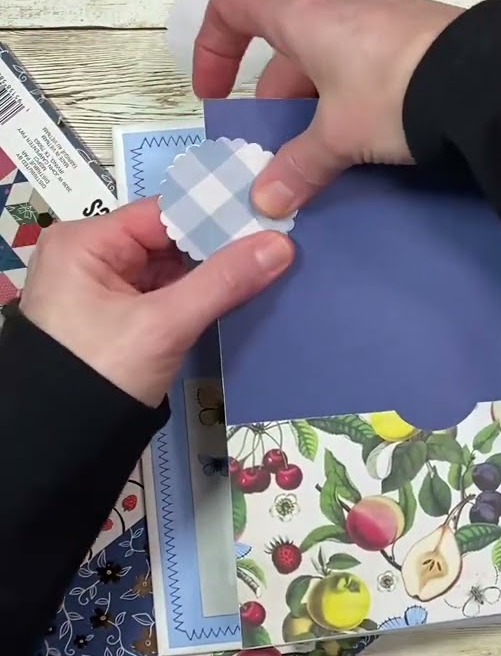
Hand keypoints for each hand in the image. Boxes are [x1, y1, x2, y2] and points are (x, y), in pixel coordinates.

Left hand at [18, 199, 293, 406]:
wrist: (64, 442)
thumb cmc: (100, 371)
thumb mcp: (164, 324)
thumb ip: (223, 281)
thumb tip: (282, 244)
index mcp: (84, 243)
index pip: (163, 213)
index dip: (216, 213)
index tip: (269, 213)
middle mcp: (92, 256)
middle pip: (171, 239)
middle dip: (222, 244)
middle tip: (280, 238)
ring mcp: (108, 289)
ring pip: (176, 268)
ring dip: (218, 271)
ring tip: (273, 259)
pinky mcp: (124, 317)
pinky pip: (172, 293)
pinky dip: (204, 293)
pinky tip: (245, 288)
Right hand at [192, 0, 463, 217]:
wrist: (488, 79)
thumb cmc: (398, 91)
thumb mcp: (340, 135)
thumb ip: (299, 165)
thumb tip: (266, 198)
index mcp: (302, 13)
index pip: (232, 8)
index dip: (212, 49)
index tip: (215, 94)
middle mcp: (338, 1)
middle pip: (285, 45)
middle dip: (277, 98)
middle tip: (281, 149)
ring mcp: (381, 12)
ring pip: (329, 54)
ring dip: (318, 99)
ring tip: (329, 149)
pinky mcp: (417, 32)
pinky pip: (367, 58)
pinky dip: (355, 91)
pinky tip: (373, 132)